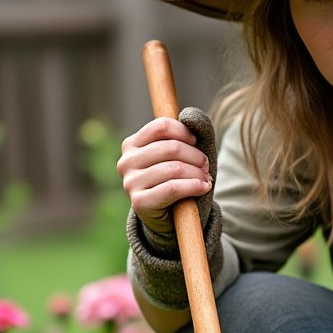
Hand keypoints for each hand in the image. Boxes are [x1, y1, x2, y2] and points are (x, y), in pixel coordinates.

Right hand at [118, 107, 216, 243]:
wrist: (165, 216)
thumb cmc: (173, 180)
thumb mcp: (178, 156)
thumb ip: (186, 134)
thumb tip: (189, 116)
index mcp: (132, 144)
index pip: (161, 126)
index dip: (184, 131)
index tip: (196, 142)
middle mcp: (126, 161)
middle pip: (170, 147)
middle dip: (196, 156)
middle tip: (206, 166)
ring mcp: (130, 182)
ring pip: (174, 168)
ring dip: (197, 173)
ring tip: (206, 178)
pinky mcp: (139, 201)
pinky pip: (172, 188)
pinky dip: (193, 186)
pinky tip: (203, 187)